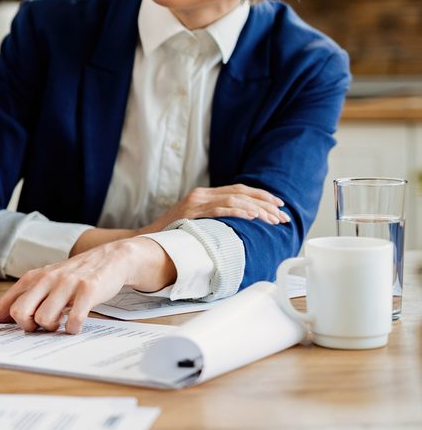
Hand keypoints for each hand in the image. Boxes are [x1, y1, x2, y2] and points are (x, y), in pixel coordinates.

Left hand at [0, 237, 172, 335]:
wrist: (109, 259)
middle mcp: (44, 280)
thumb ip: (24, 301)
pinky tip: (77, 323)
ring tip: (63, 319)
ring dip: (53, 328)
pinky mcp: (87, 290)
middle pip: (18, 314)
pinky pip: (73, 321)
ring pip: (44, 320)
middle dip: (27, 327)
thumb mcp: (45, 285)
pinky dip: (73, 328)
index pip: (0, 304)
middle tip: (42, 324)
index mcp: (30, 281)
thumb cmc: (71, 279)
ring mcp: (65, 285)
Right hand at [142, 184, 288, 233]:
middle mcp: (201, 194)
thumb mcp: (195, 222)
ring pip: (234, 199)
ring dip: (257, 209)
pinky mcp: (192, 212)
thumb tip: (240, 227)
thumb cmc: (172, 235)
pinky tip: (253, 216)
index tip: (279, 205)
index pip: (239, 190)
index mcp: (204, 195)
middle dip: (266, 203)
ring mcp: (196, 202)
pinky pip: (221, 209)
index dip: (261, 196)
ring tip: (273, 219)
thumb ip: (213, 219)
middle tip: (283, 216)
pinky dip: (239, 211)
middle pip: (241, 192)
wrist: (147, 239)